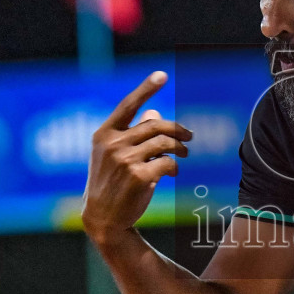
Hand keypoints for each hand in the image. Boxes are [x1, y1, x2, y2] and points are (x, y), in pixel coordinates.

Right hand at [82, 72, 192, 241]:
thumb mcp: (115, 156)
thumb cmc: (112, 184)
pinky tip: (173, 172)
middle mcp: (112, 144)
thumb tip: (155, 112)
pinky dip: (174, 166)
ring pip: (164, 143)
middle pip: (155, 125)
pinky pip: (167, 162)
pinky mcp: (138, 176)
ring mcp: (124, 160)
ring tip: (183, 154)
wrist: (103, 218)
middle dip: (176, 129)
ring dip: (179, 148)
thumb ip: (133, 134)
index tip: (162, 75)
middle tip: (190, 137)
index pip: (128, 105)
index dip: (146, 89)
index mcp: (104, 134)